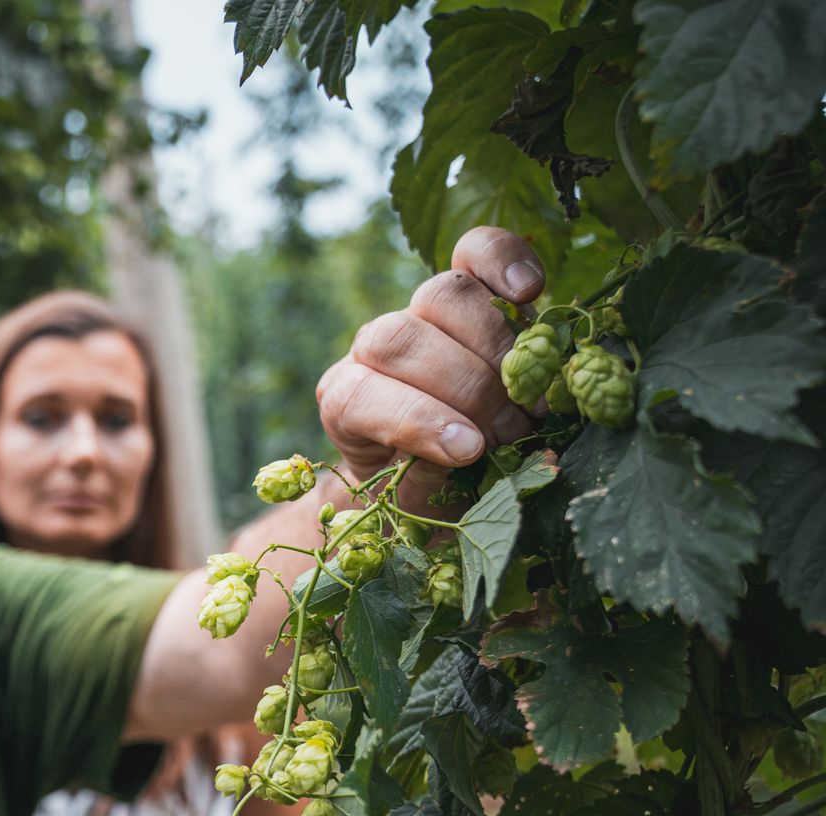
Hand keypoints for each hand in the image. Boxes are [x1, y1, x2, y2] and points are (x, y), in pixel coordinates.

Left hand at [318, 226, 546, 510]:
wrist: (442, 469)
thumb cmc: (426, 492)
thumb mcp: (417, 502)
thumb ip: (430, 478)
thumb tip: (468, 446)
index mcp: (345, 404)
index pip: (359, 397)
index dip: (416, 421)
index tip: (468, 450)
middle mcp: (371, 351)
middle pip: (401, 339)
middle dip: (467, 388)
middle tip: (512, 431)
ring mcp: (418, 312)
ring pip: (444, 297)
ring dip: (498, 350)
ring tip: (531, 401)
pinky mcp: (470, 288)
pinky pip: (479, 252)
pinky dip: (505, 262)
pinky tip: (530, 292)